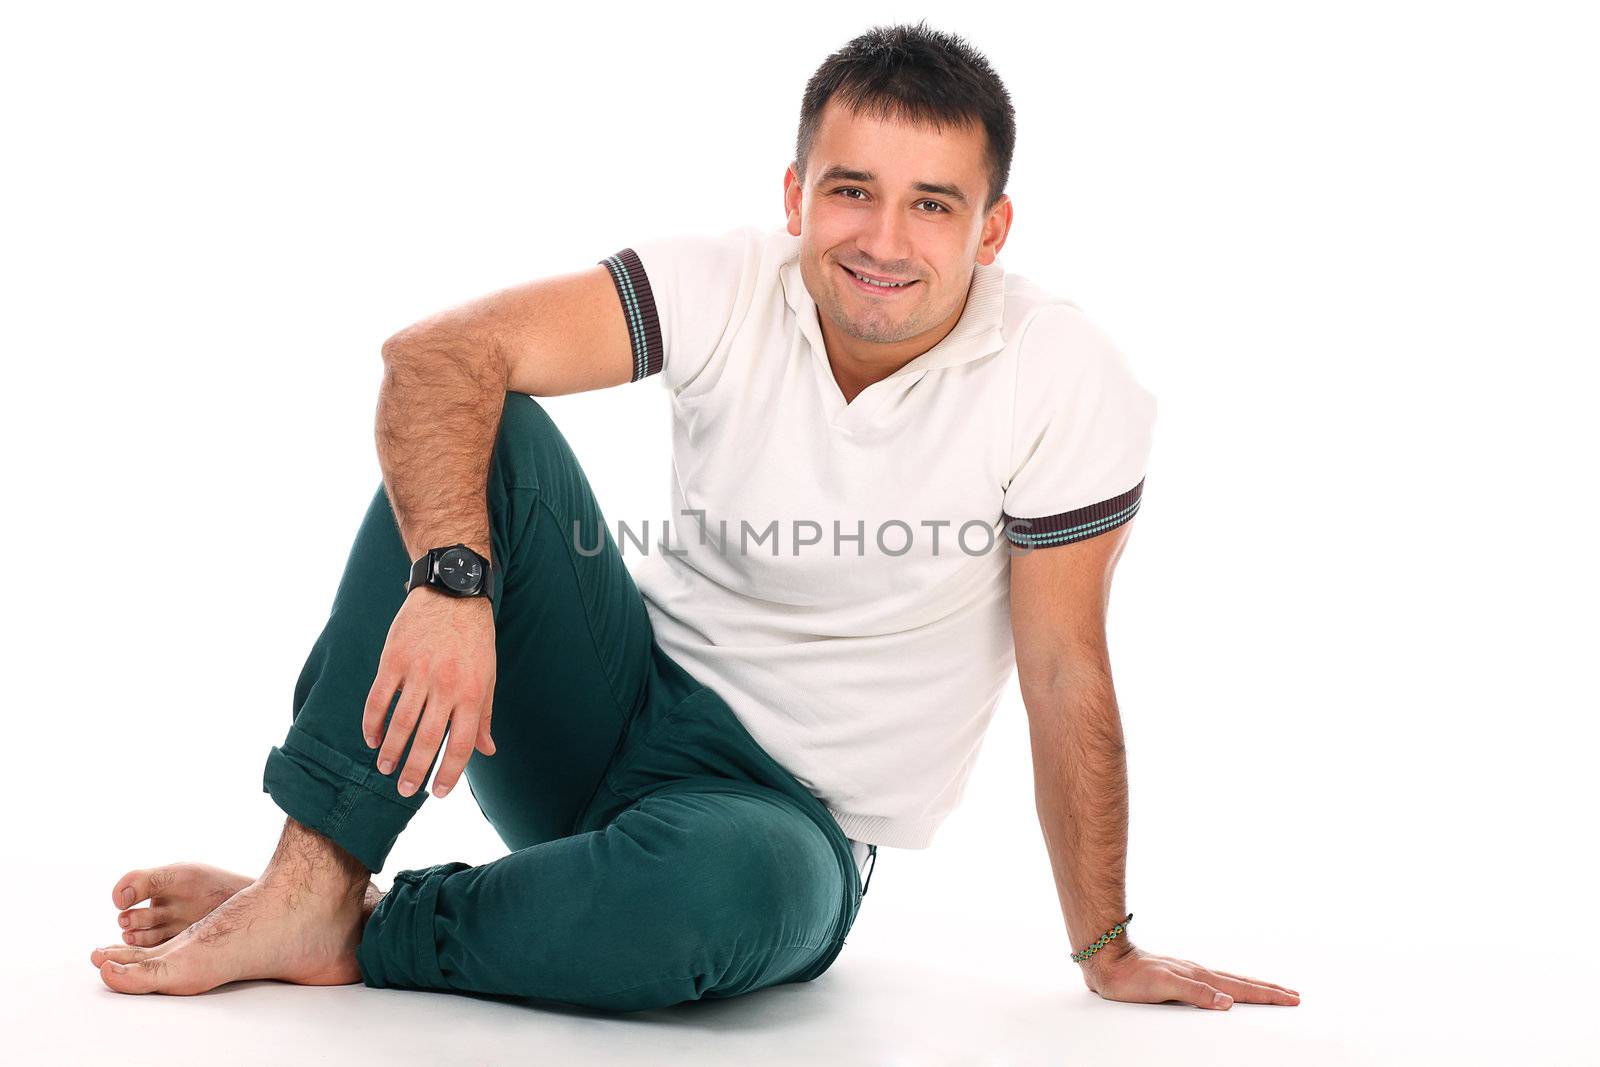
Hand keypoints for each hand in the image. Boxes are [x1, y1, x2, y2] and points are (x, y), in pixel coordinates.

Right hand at [363, 588, 496, 799]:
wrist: (452, 593)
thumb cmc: (474, 639)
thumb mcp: (489, 676)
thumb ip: (485, 715)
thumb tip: (488, 751)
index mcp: (473, 693)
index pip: (461, 744)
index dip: (449, 773)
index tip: (437, 793)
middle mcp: (446, 686)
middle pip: (428, 739)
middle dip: (416, 770)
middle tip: (406, 791)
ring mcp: (418, 672)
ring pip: (401, 723)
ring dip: (392, 751)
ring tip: (386, 768)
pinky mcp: (394, 659)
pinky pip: (379, 698)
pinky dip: (373, 722)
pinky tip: (372, 738)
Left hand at [1080, 941, 1299, 1009]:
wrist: (1107, 960)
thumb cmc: (1131, 977)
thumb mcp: (1164, 987)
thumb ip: (1195, 993)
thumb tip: (1228, 1002)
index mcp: (1199, 976)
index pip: (1241, 989)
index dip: (1267, 995)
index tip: (1291, 998)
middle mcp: (1198, 972)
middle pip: (1241, 982)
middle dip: (1268, 990)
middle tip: (1293, 994)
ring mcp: (1189, 972)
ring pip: (1228, 980)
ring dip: (1252, 986)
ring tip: (1268, 990)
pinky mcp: (1178, 976)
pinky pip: (1213, 982)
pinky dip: (1229, 986)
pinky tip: (1225, 989)